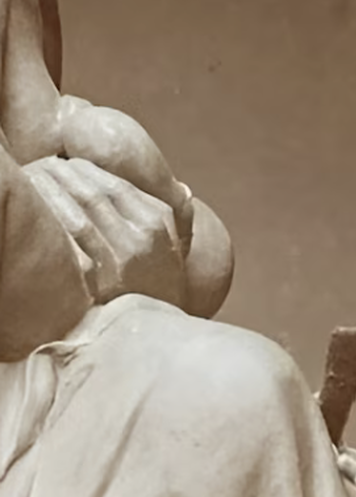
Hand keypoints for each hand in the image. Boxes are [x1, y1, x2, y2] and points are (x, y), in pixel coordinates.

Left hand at [24, 156, 186, 306]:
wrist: (158, 330)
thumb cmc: (160, 288)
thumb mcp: (174, 249)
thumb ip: (175, 217)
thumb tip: (184, 190)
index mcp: (159, 222)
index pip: (116, 184)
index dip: (85, 170)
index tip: (63, 166)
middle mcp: (145, 234)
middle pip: (96, 191)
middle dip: (63, 174)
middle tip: (39, 167)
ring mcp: (126, 255)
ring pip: (82, 208)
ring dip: (52, 189)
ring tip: (32, 179)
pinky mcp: (106, 275)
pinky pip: (73, 234)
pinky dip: (52, 215)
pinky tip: (36, 209)